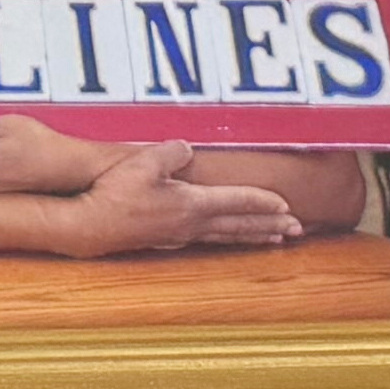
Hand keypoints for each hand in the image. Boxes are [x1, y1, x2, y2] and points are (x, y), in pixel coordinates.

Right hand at [54, 143, 296, 260]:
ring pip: (228, 236)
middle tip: (298, 229)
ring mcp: (181, 235)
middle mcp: (192, 224)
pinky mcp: (168, 239)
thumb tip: (187, 149)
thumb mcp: (144, 162)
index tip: (287, 205)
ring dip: (254, 235)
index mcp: (192, 204)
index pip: (238, 202)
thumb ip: (171, 153)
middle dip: (271, 225)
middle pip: (240, 225)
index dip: (264, 202)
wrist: (91, 226)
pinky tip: (228, 237)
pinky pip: (211, 239)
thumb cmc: (116, 194)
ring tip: (276, 238)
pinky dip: (230, 238)